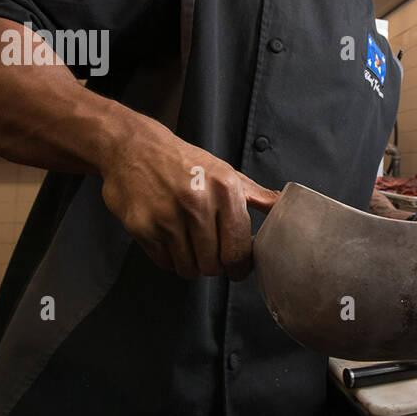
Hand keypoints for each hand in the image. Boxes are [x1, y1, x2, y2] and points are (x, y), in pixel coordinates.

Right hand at [99, 116, 277, 280]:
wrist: (133, 147)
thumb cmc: (184, 163)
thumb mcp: (225, 173)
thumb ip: (256, 196)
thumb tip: (283, 209)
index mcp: (224, 189)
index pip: (239, 249)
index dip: (240, 267)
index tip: (238, 269)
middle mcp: (197, 202)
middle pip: (214, 264)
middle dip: (215, 265)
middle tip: (210, 253)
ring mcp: (167, 216)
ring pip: (189, 268)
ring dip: (192, 264)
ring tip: (189, 244)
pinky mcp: (142, 226)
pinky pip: (164, 262)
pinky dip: (170, 258)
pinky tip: (170, 238)